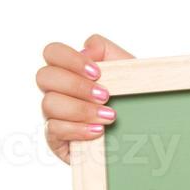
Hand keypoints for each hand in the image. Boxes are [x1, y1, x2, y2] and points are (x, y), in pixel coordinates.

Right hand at [36, 33, 134, 164]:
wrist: (145, 134)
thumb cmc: (132, 100)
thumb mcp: (127, 70)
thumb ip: (106, 50)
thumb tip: (86, 49)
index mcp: (70, 70)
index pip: (53, 52)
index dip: (70, 59)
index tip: (97, 72)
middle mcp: (57, 91)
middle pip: (44, 76)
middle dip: (76, 85)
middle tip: (105, 95)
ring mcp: (54, 115)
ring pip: (49, 103)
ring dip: (81, 109)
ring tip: (109, 116)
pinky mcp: (56, 139)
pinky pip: (54, 129)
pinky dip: (78, 129)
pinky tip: (98, 131)